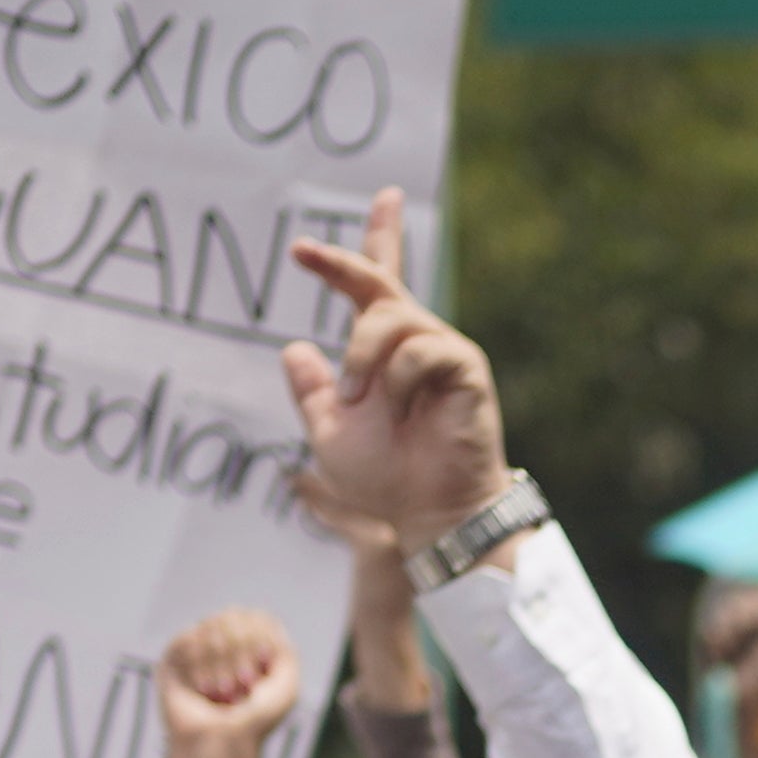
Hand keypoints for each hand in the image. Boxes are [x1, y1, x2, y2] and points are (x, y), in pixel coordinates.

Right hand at [155, 606, 309, 757]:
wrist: (221, 744)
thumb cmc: (255, 722)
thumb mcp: (286, 685)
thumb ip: (285, 649)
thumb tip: (263, 625)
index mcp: (251, 649)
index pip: (256, 617)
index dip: (258, 640)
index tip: (259, 673)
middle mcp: (224, 646)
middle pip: (233, 616)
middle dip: (240, 652)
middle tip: (241, 687)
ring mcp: (197, 651)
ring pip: (210, 625)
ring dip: (220, 662)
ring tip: (220, 693)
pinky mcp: (172, 660)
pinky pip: (186, 637)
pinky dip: (199, 665)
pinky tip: (202, 689)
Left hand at [274, 190, 514, 555]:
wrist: (426, 511)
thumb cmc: (384, 478)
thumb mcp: (329, 432)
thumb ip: (310, 391)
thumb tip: (293, 347)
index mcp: (380, 352)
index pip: (365, 291)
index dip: (338, 262)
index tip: (300, 246)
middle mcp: (412, 339)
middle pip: (377, 278)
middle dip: (339, 262)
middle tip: (300, 251)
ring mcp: (440, 348)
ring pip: (389, 316)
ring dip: (360, 355)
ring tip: (356, 399)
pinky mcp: (464, 366)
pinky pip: (419, 350)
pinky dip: (397, 380)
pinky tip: (401, 410)